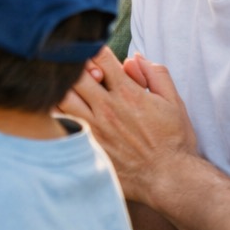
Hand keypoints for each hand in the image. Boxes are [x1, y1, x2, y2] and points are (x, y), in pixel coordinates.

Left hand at [59, 49, 198, 203]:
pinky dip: (56, 112)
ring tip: (69, 92)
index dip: (93, 50)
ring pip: (61, 96)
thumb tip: (135, 57)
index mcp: (127, 93)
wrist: (169, 179)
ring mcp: (93, 127)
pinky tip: (60, 113)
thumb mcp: (173, 102)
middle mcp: (106, 107)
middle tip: (78, 73)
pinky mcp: (86, 145)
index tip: (94, 56)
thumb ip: (156, 75)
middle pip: (74, 73)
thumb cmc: (173, 141)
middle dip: (73, 67)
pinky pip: (59, 123)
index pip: (99, 57)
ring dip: (62, 89)